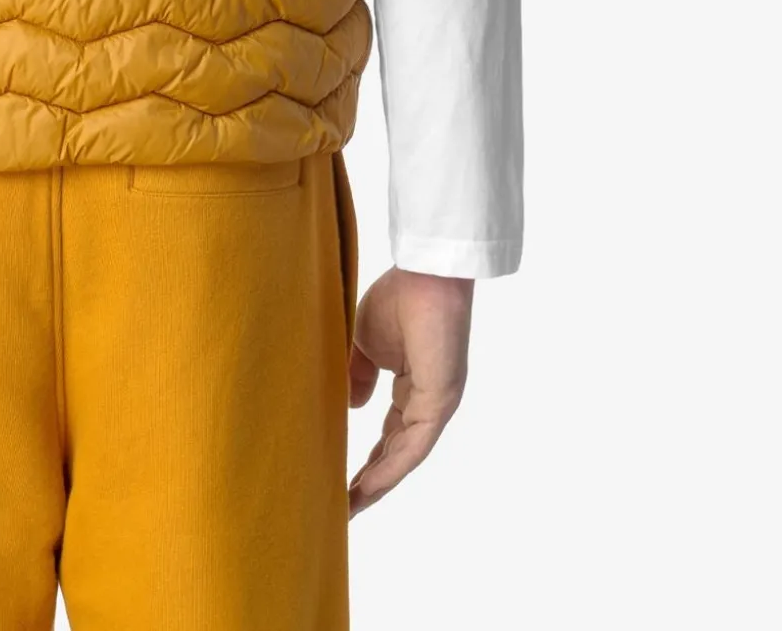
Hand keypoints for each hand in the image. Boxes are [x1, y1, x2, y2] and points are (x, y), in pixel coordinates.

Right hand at [346, 267, 472, 516]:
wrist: (426, 274)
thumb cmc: (400, 296)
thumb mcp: (366, 342)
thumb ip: (358, 374)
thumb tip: (352, 407)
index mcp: (414, 388)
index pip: (389, 435)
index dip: (367, 460)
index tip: (342, 482)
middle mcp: (428, 403)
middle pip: (396, 454)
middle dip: (370, 482)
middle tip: (343, 507)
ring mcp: (437, 405)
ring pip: (405, 457)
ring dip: (377, 485)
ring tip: (349, 507)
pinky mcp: (440, 401)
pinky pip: (413, 445)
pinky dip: (390, 468)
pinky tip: (367, 485)